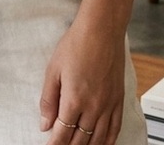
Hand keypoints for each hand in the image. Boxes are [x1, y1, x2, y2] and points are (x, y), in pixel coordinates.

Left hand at [39, 21, 127, 144]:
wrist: (101, 29)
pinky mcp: (119, 100)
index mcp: (74, 100)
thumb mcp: (53, 69)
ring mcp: (108, 105)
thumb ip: (48, 100)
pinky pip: (115, 129)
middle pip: (80, 140)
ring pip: (98, 139)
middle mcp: (93, 107)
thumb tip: (45, 123)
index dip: (54, 144)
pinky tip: (101, 144)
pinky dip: (107, 142)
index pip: (62, 134)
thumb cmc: (77, 44)